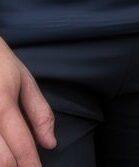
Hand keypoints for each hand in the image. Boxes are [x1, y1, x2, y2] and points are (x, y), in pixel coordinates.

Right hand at [0, 39, 54, 166]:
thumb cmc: (0, 65)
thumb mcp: (25, 81)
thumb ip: (40, 113)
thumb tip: (51, 143)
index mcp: (3, 105)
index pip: (21, 143)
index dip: (31, 164)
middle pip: (0, 160)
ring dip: (2, 165)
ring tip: (14, 165)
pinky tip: (1, 158)